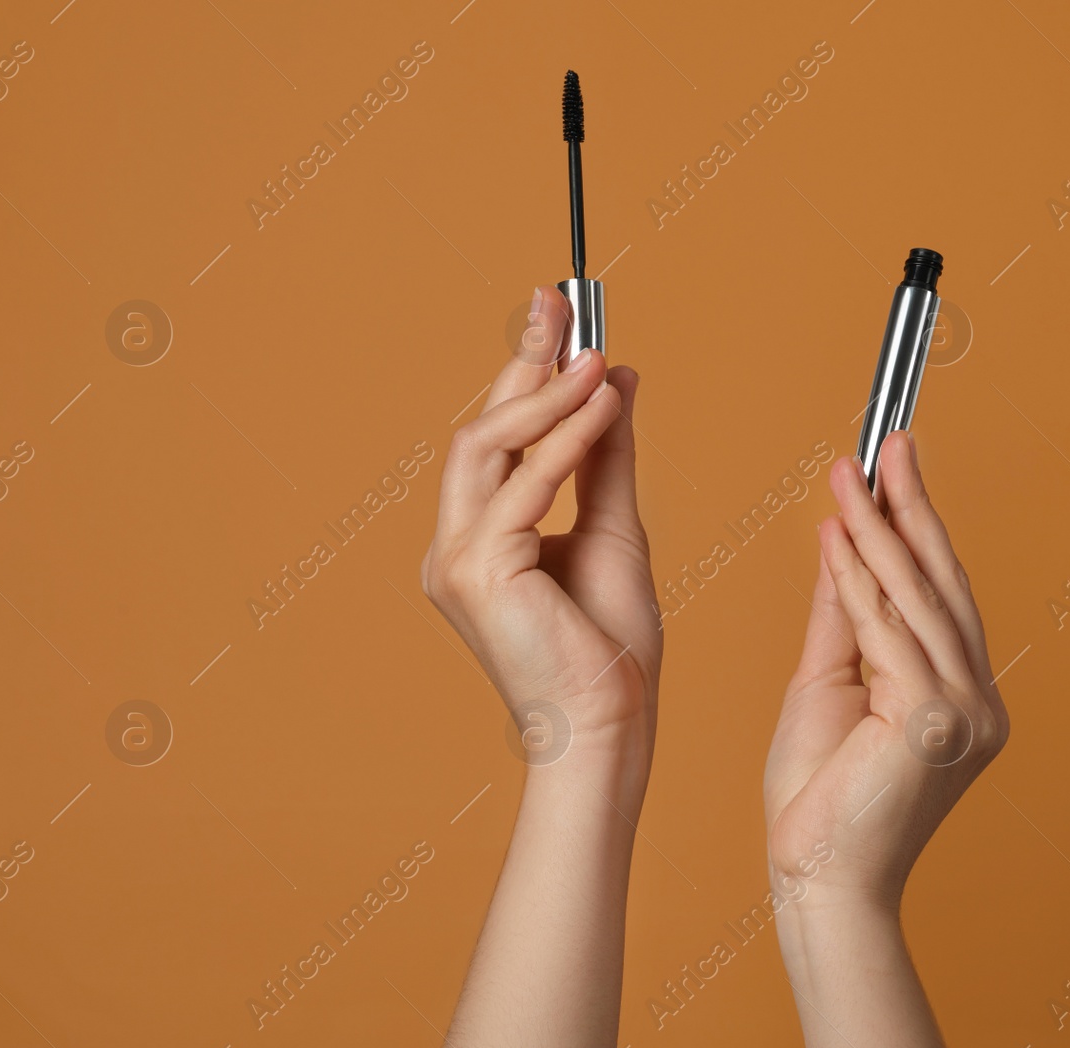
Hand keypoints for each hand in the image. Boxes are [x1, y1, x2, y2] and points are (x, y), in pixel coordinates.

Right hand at [422, 286, 660, 765]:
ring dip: (545, 395)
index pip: (498, 437)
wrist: (610, 724)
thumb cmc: (610, 646)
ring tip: (594, 356)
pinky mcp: (478, 571)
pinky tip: (602, 405)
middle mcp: (456, 545)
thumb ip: (605, 454)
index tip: (556, 314)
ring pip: (487, 446)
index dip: (525, 371)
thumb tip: (613, 375)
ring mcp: (458, 559)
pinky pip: (522, 485)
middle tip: (557, 301)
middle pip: (481, 430)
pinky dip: (565, 440)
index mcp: (481, 539)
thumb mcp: (613, 527)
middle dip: (522, 361)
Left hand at [764, 431, 1007, 912]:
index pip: (942, 596)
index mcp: (963, 698)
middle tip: (890, 442)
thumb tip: (846, 545)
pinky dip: (859, 579)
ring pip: (917, 599)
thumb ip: (847, 619)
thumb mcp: (832, 687)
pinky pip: (888, 632)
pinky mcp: (931, 720)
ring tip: (852, 473)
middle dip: (912, 507)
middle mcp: (978, 701)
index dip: (918, 528)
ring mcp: (963, 712)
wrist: (817, 881)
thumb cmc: (820, 800)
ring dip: (880, 530)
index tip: (893, 471)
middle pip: (944, 584)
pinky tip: (838, 535)